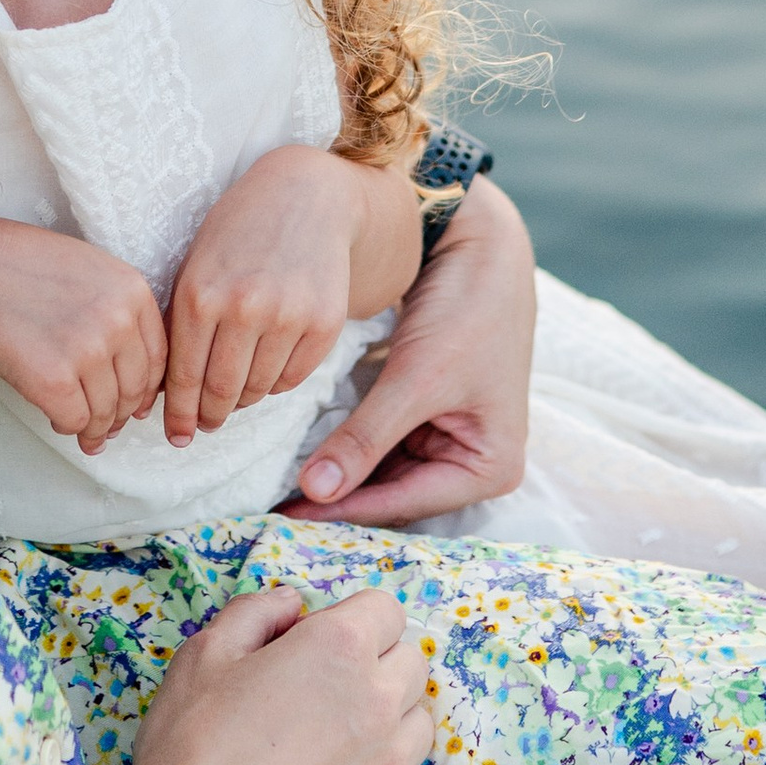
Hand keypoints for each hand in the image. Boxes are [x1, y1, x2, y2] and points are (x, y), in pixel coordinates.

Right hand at [0, 213, 166, 450]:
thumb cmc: (22, 268)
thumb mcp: (90, 271)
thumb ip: (120, 312)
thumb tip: (135, 377)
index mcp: (134, 291)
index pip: (159, 358)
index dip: (145, 388)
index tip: (134, 403)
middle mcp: (119, 320)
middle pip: (136, 389)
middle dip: (121, 413)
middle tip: (107, 425)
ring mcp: (88, 351)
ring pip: (107, 411)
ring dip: (95, 426)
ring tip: (83, 429)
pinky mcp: (54, 380)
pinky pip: (76, 421)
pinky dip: (69, 428)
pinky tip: (57, 420)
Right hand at [130, 582, 431, 764]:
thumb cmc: (193, 748)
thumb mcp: (204, 655)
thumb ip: (255, 613)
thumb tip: (291, 604)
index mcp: (338, 648)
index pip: (386, 610)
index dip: (353, 622)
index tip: (323, 646)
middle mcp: (380, 701)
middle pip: (410, 664)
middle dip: (376, 668)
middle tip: (326, 695)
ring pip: (419, 724)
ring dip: (388, 724)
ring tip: (335, 747)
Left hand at [163, 144, 377, 441]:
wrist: (306, 196)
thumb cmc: (239, 232)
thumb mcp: (196, 265)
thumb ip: (182, 324)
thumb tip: (167, 393)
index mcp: (200, 294)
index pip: (183, 377)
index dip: (178, 414)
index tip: (177, 435)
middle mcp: (244, 307)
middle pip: (221, 392)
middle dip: (209, 417)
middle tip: (205, 425)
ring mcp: (289, 316)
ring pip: (258, 390)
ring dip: (243, 400)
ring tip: (235, 393)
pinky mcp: (326, 323)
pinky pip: (292, 377)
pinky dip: (276, 382)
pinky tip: (267, 368)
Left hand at [284, 178, 535, 525]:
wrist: (479, 248)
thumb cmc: (466, 310)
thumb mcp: (416, 378)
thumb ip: (365, 438)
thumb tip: (315, 491)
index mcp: (491, 469)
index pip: (405, 503)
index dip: (344, 509)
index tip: (287, 515)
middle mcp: (475, 465)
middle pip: (395, 494)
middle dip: (340, 496)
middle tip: (274, 507)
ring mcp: (451, 441)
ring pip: (383, 473)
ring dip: (340, 475)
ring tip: (282, 488)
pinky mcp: (428, 417)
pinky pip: (382, 444)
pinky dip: (349, 447)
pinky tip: (308, 455)